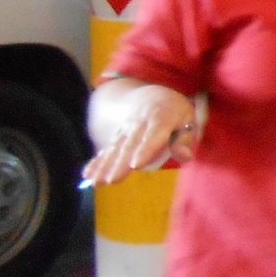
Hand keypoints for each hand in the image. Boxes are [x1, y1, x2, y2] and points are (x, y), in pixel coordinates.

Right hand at [83, 84, 197, 185]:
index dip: (145, 150)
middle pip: (130, 146)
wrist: (151, 94)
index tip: (136, 165)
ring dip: (105, 165)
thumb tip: (184, 156)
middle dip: (120, 164)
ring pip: (115, 148)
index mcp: (161, 119)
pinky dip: (97, 161)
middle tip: (111, 180)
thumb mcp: (188, 119)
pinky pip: (107, 149)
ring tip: (97, 182)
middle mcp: (140, 124)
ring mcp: (126, 129)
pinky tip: (87, 174)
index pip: (153, 136)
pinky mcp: (117, 136)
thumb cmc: (175, 111)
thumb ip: (186, 139)